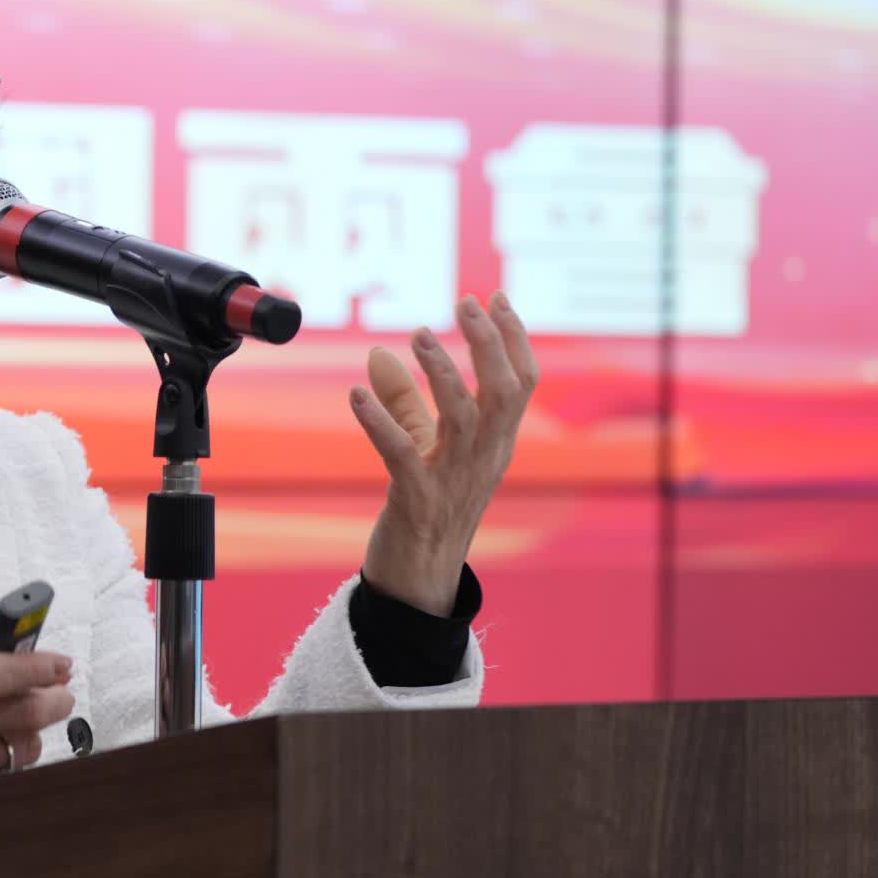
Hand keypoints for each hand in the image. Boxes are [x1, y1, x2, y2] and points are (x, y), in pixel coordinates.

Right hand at [0, 650, 73, 795]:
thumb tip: (41, 664)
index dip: (36, 669)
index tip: (62, 665)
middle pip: (23, 714)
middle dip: (55, 702)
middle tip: (63, 695)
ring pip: (23, 746)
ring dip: (33, 734)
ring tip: (18, 725)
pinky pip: (10, 772)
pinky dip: (14, 759)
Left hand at [348, 292, 537, 616]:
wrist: (418, 580)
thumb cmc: (426, 508)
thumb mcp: (424, 448)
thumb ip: (405, 402)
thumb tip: (376, 355)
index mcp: (496, 443)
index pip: (522, 384)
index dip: (515, 340)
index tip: (497, 298)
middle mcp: (484, 458)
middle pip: (504, 394)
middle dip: (490, 346)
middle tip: (466, 304)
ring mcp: (453, 480)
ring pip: (464, 420)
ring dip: (444, 374)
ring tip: (419, 335)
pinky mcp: (417, 501)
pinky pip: (402, 455)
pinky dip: (380, 423)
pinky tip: (355, 394)